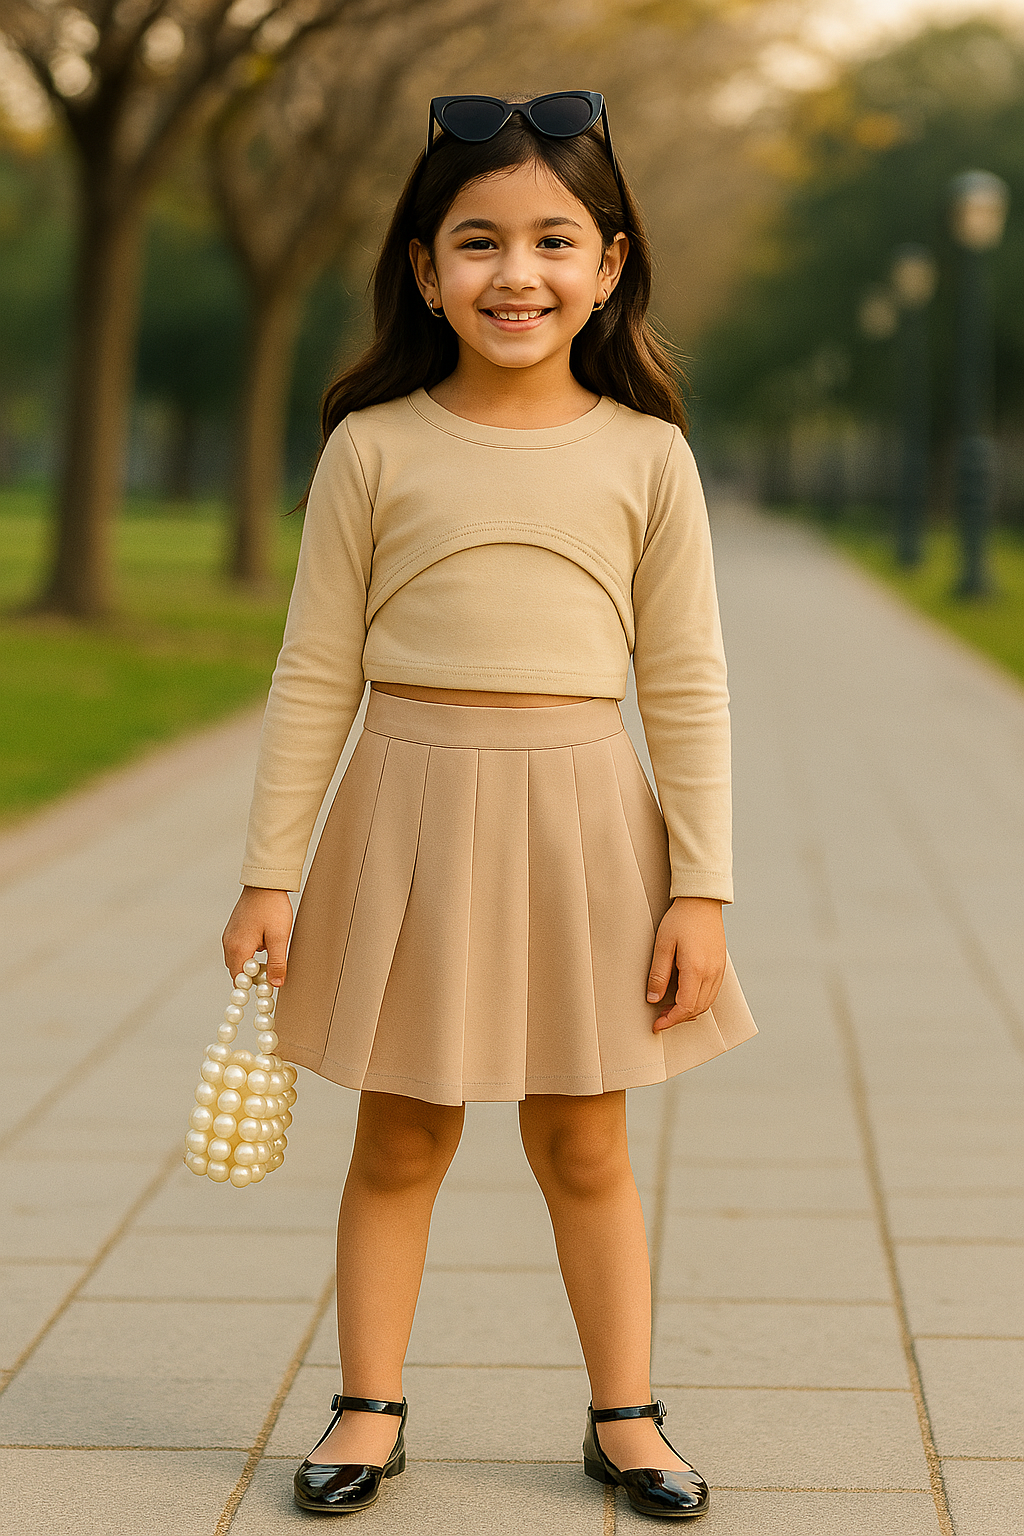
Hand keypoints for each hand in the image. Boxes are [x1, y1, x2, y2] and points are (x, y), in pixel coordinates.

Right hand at [223, 886, 293, 987]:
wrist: (264, 884)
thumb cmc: (272, 908)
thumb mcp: (279, 937)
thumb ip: (277, 963)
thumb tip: (275, 984)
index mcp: (238, 948)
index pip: (240, 980)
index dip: (252, 987)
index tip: (267, 987)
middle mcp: (228, 943)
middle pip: (236, 972)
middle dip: (251, 977)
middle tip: (270, 974)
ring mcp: (228, 936)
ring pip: (236, 961)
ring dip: (249, 965)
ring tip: (269, 957)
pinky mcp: (232, 930)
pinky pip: (236, 950)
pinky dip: (247, 954)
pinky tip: (262, 946)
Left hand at [646, 896, 725, 1031]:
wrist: (702, 901)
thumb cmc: (680, 920)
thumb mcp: (662, 945)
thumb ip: (659, 974)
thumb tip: (653, 999)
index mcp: (696, 969)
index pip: (685, 1007)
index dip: (671, 1020)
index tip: (657, 1025)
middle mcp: (711, 973)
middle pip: (697, 1009)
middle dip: (678, 1018)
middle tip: (660, 1018)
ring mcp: (719, 970)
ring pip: (707, 1003)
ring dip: (689, 1011)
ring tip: (670, 1009)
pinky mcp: (721, 966)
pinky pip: (712, 992)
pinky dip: (699, 1001)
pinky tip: (685, 996)